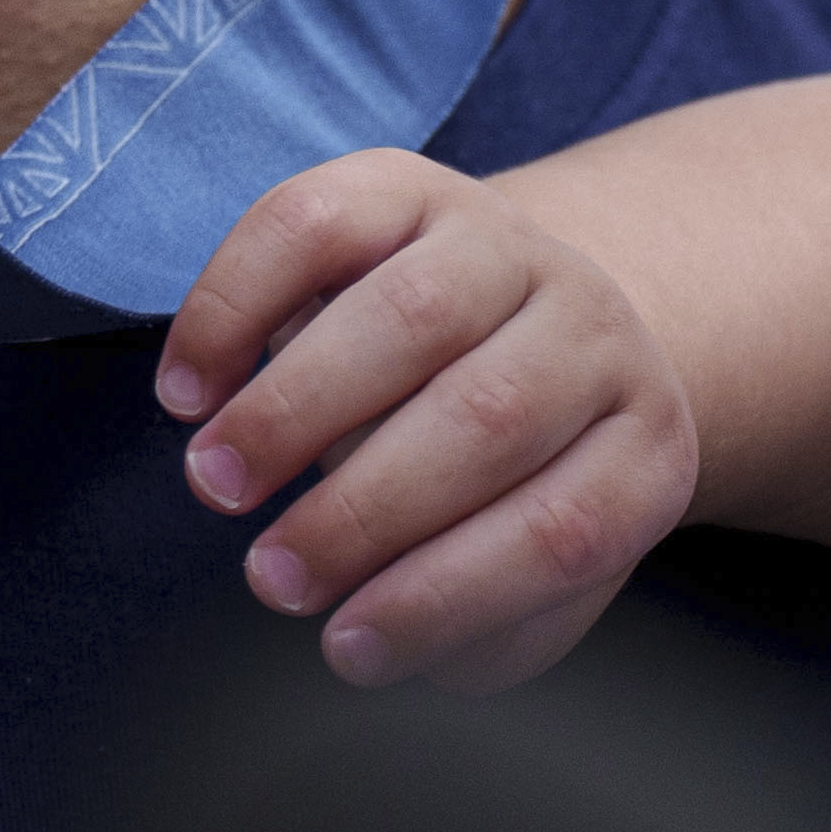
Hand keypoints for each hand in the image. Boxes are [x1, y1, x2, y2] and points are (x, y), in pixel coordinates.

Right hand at [155, 151, 701, 694]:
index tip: (343, 649)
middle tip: (270, 578)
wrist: (510, 323)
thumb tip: (373, 644)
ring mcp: (503, 242)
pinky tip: (186, 390)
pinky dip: (233, 307)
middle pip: (490, 417)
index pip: (567, 530)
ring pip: (408, 317)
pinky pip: (312, 225)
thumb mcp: (518, 563)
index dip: (448, 599)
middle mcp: (594, 329)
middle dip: (363, 510)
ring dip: (292, 410)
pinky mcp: (407, 182)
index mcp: (644, 445)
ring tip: (214, 485)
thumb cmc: (499, 485)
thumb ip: (473, 619)